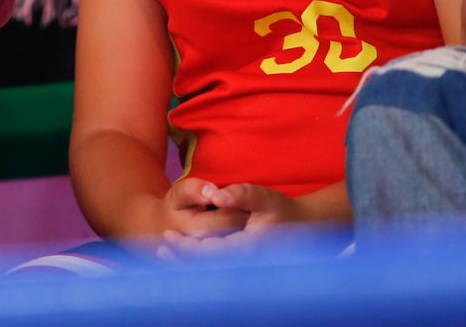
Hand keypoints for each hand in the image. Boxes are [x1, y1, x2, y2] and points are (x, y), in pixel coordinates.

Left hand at [160, 182, 305, 256]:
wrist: (304, 225)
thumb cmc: (282, 209)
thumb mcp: (263, 195)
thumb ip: (240, 194)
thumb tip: (216, 196)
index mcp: (249, 248)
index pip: (211, 253)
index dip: (187, 248)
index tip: (168, 237)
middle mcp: (247, 263)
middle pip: (208, 266)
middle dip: (183, 258)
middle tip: (161, 248)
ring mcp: (247, 267)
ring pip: (212, 270)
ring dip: (188, 263)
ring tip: (165, 253)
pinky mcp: (245, 265)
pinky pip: (219, 268)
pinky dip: (200, 263)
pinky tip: (184, 256)